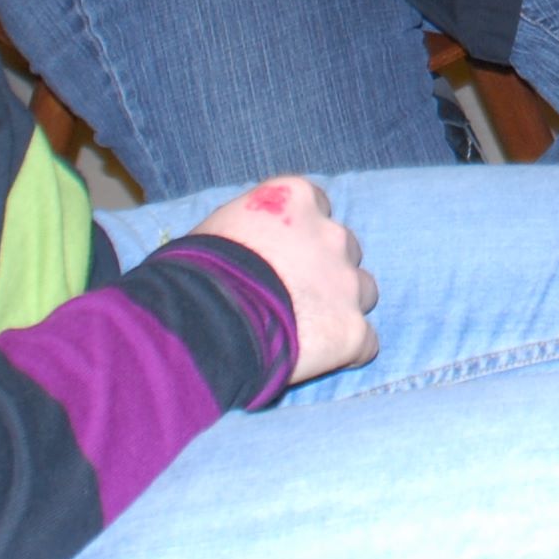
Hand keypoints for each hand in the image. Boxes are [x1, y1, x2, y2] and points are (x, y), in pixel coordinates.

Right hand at [192, 177, 376, 382]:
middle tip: (292, 295)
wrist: (203, 322)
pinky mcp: (351, 331)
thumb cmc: (193, 272)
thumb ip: (248, 231)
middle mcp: (330, 234)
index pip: (316, 206)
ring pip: (362, 291)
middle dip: (325, 269)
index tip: (281, 256)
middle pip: (344, 248)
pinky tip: (316, 360)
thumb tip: (244, 246)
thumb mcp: (215, 229)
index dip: (300, 235)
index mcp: (295, 198)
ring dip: (340, 307)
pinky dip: (346, 351)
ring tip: (304, 331)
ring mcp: (346, 283)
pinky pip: (365, 343)